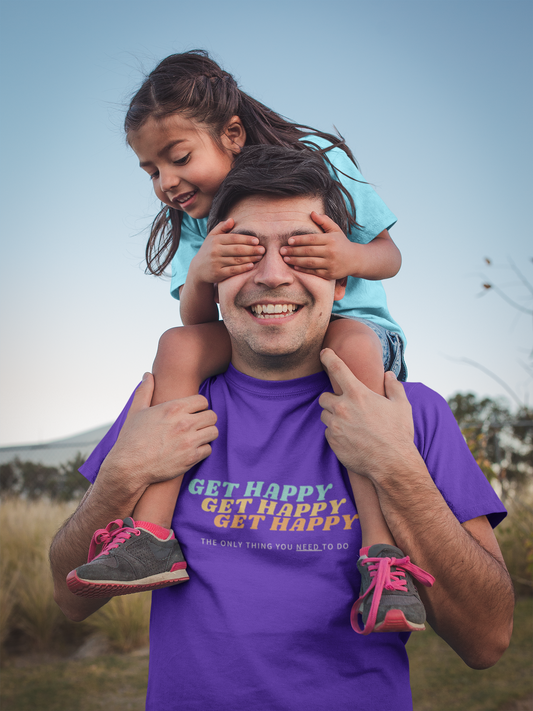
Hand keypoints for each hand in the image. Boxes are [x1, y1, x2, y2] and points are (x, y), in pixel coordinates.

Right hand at [101, 373, 218, 490]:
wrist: (128, 467)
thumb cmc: (131, 438)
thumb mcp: (136, 411)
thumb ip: (145, 391)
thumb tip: (147, 375)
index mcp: (173, 408)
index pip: (203, 400)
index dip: (199, 406)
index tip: (194, 411)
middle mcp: (184, 423)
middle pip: (212, 415)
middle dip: (206, 419)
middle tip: (198, 424)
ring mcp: (189, 441)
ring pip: (214, 432)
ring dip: (207, 434)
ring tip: (198, 436)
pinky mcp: (191, 458)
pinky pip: (209, 449)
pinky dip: (203, 450)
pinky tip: (193, 449)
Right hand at [191, 218, 264, 283]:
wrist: (198, 269)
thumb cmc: (208, 251)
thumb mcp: (211, 237)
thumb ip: (221, 228)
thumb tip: (232, 220)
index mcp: (215, 240)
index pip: (234, 238)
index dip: (246, 239)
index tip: (257, 240)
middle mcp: (215, 251)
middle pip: (237, 250)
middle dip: (252, 249)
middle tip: (263, 249)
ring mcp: (216, 263)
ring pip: (237, 260)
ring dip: (250, 258)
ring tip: (260, 257)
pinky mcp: (218, 273)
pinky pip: (233, 270)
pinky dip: (243, 268)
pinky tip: (251, 265)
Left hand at [279, 212, 356, 279]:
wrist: (355, 260)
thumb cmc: (342, 243)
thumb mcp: (335, 230)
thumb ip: (324, 221)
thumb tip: (312, 213)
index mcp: (331, 239)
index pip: (312, 239)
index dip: (299, 240)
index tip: (289, 240)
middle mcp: (331, 252)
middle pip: (308, 251)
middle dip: (293, 251)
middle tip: (281, 251)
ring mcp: (330, 264)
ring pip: (309, 262)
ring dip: (295, 261)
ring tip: (285, 259)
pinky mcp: (329, 274)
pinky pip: (314, 272)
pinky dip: (303, 270)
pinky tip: (294, 266)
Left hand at [318, 348, 416, 478]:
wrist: (392, 464)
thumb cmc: (398, 433)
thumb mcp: (401, 406)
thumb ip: (393, 387)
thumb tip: (388, 375)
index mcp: (358, 394)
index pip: (337, 368)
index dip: (328, 357)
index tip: (324, 353)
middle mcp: (342, 407)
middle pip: (324, 397)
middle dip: (332, 400)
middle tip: (346, 407)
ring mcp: (335, 426)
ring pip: (325, 415)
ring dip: (333, 417)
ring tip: (351, 425)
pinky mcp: (332, 441)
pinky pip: (328, 433)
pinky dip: (336, 433)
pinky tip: (351, 438)